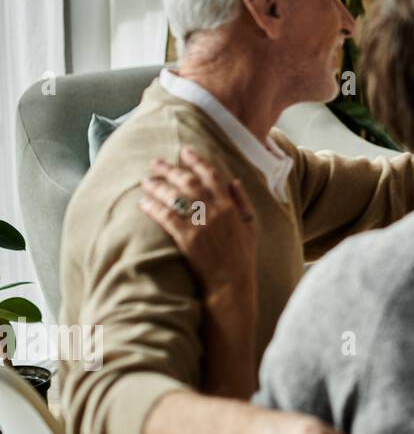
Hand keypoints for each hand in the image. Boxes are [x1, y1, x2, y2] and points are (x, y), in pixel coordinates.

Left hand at [139, 146, 256, 292]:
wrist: (232, 282)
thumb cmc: (242, 255)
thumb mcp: (250, 225)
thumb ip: (243, 201)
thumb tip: (234, 181)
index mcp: (231, 205)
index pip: (212, 175)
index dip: (197, 161)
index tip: (185, 151)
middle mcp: (216, 211)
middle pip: (189, 182)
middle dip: (171, 169)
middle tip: (155, 162)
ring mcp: (201, 224)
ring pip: (176, 197)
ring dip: (159, 186)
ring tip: (146, 181)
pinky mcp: (188, 239)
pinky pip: (167, 217)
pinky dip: (154, 208)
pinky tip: (143, 203)